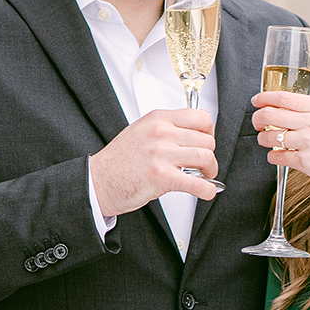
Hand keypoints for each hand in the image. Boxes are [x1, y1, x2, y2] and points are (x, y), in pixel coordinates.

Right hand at [88, 108, 218, 216]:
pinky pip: (197, 183)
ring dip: (211, 170)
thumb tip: (193, 135)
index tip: (206, 142)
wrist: (99, 181)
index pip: (200, 117)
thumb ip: (166, 130)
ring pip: (205, 157)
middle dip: (210, 155)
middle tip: (205, 165)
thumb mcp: (142, 132)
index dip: (209, 132)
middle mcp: (161, 133)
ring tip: (205, 177)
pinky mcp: (161, 177)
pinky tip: (206, 192)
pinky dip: (207, 190)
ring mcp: (161, 154)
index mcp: (158, 119)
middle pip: (206, 139)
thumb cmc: (119, 161)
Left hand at [251, 91, 309, 199]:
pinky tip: (276, 156)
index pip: (283, 97)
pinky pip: (278, 157)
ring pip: (270, 136)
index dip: (264, 98)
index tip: (257, 100)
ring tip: (265, 140)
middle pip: (270, 115)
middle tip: (257, 122)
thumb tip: (292, 108)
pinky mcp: (305, 161)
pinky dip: (273, 157)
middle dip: (257, 118)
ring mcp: (307, 142)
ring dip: (263, 139)